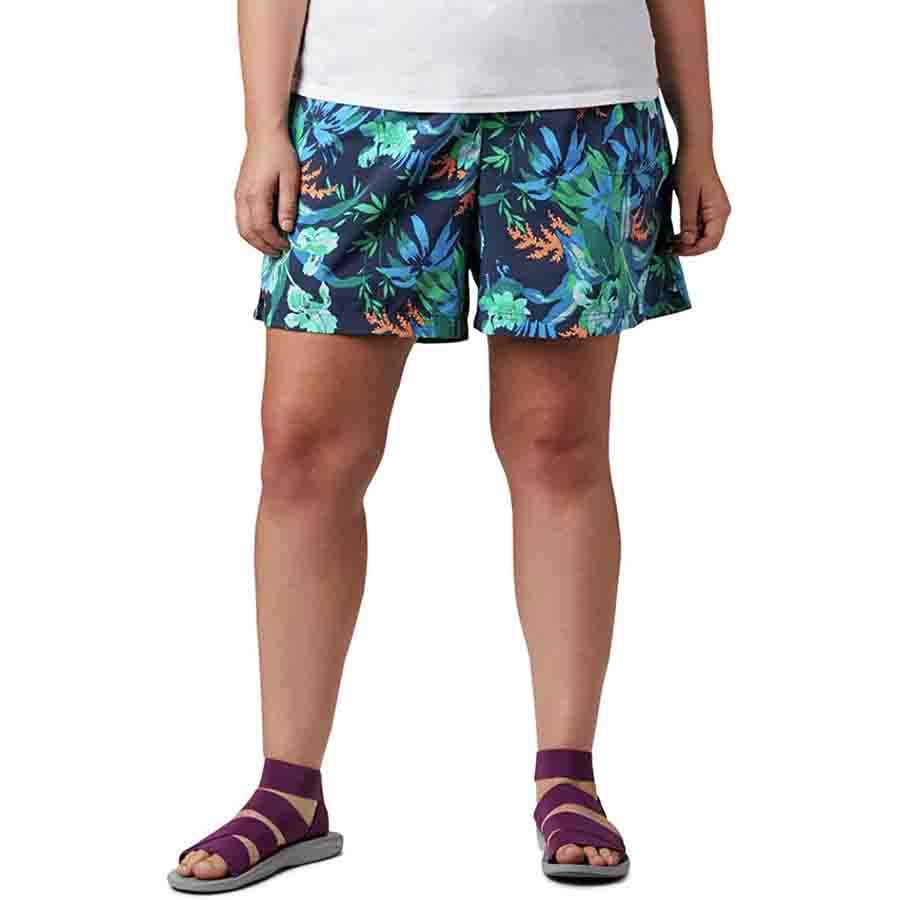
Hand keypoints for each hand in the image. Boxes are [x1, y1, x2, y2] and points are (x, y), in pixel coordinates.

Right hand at [235, 130, 300, 255]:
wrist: (264, 135)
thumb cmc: (280, 153)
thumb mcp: (291, 179)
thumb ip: (288, 205)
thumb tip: (286, 228)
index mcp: (256, 194)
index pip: (262, 228)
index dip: (274, 241)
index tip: (287, 245)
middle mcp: (243, 197)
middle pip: (248, 232)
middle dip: (263, 246)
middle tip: (278, 252)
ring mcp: (239, 195)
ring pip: (241, 228)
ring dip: (255, 241)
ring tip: (271, 245)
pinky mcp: (239, 193)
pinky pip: (241, 219)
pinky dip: (251, 230)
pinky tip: (264, 231)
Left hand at [671, 151, 730, 255]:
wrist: (695, 148)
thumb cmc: (690, 169)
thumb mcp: (687, 198)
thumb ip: (689, 222)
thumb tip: (689, 243)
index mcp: (719, 212)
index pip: (710, 242)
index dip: (692, 250)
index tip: (675, 250)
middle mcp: (722, 213)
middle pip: (709, 241)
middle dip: (690, 248)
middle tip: (670, 248)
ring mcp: (716, 210)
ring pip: (705, 235)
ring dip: (689, 242)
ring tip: (670, 243)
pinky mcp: (709, 206)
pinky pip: (702, 226)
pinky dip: (690, 233)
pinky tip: (676, 234)